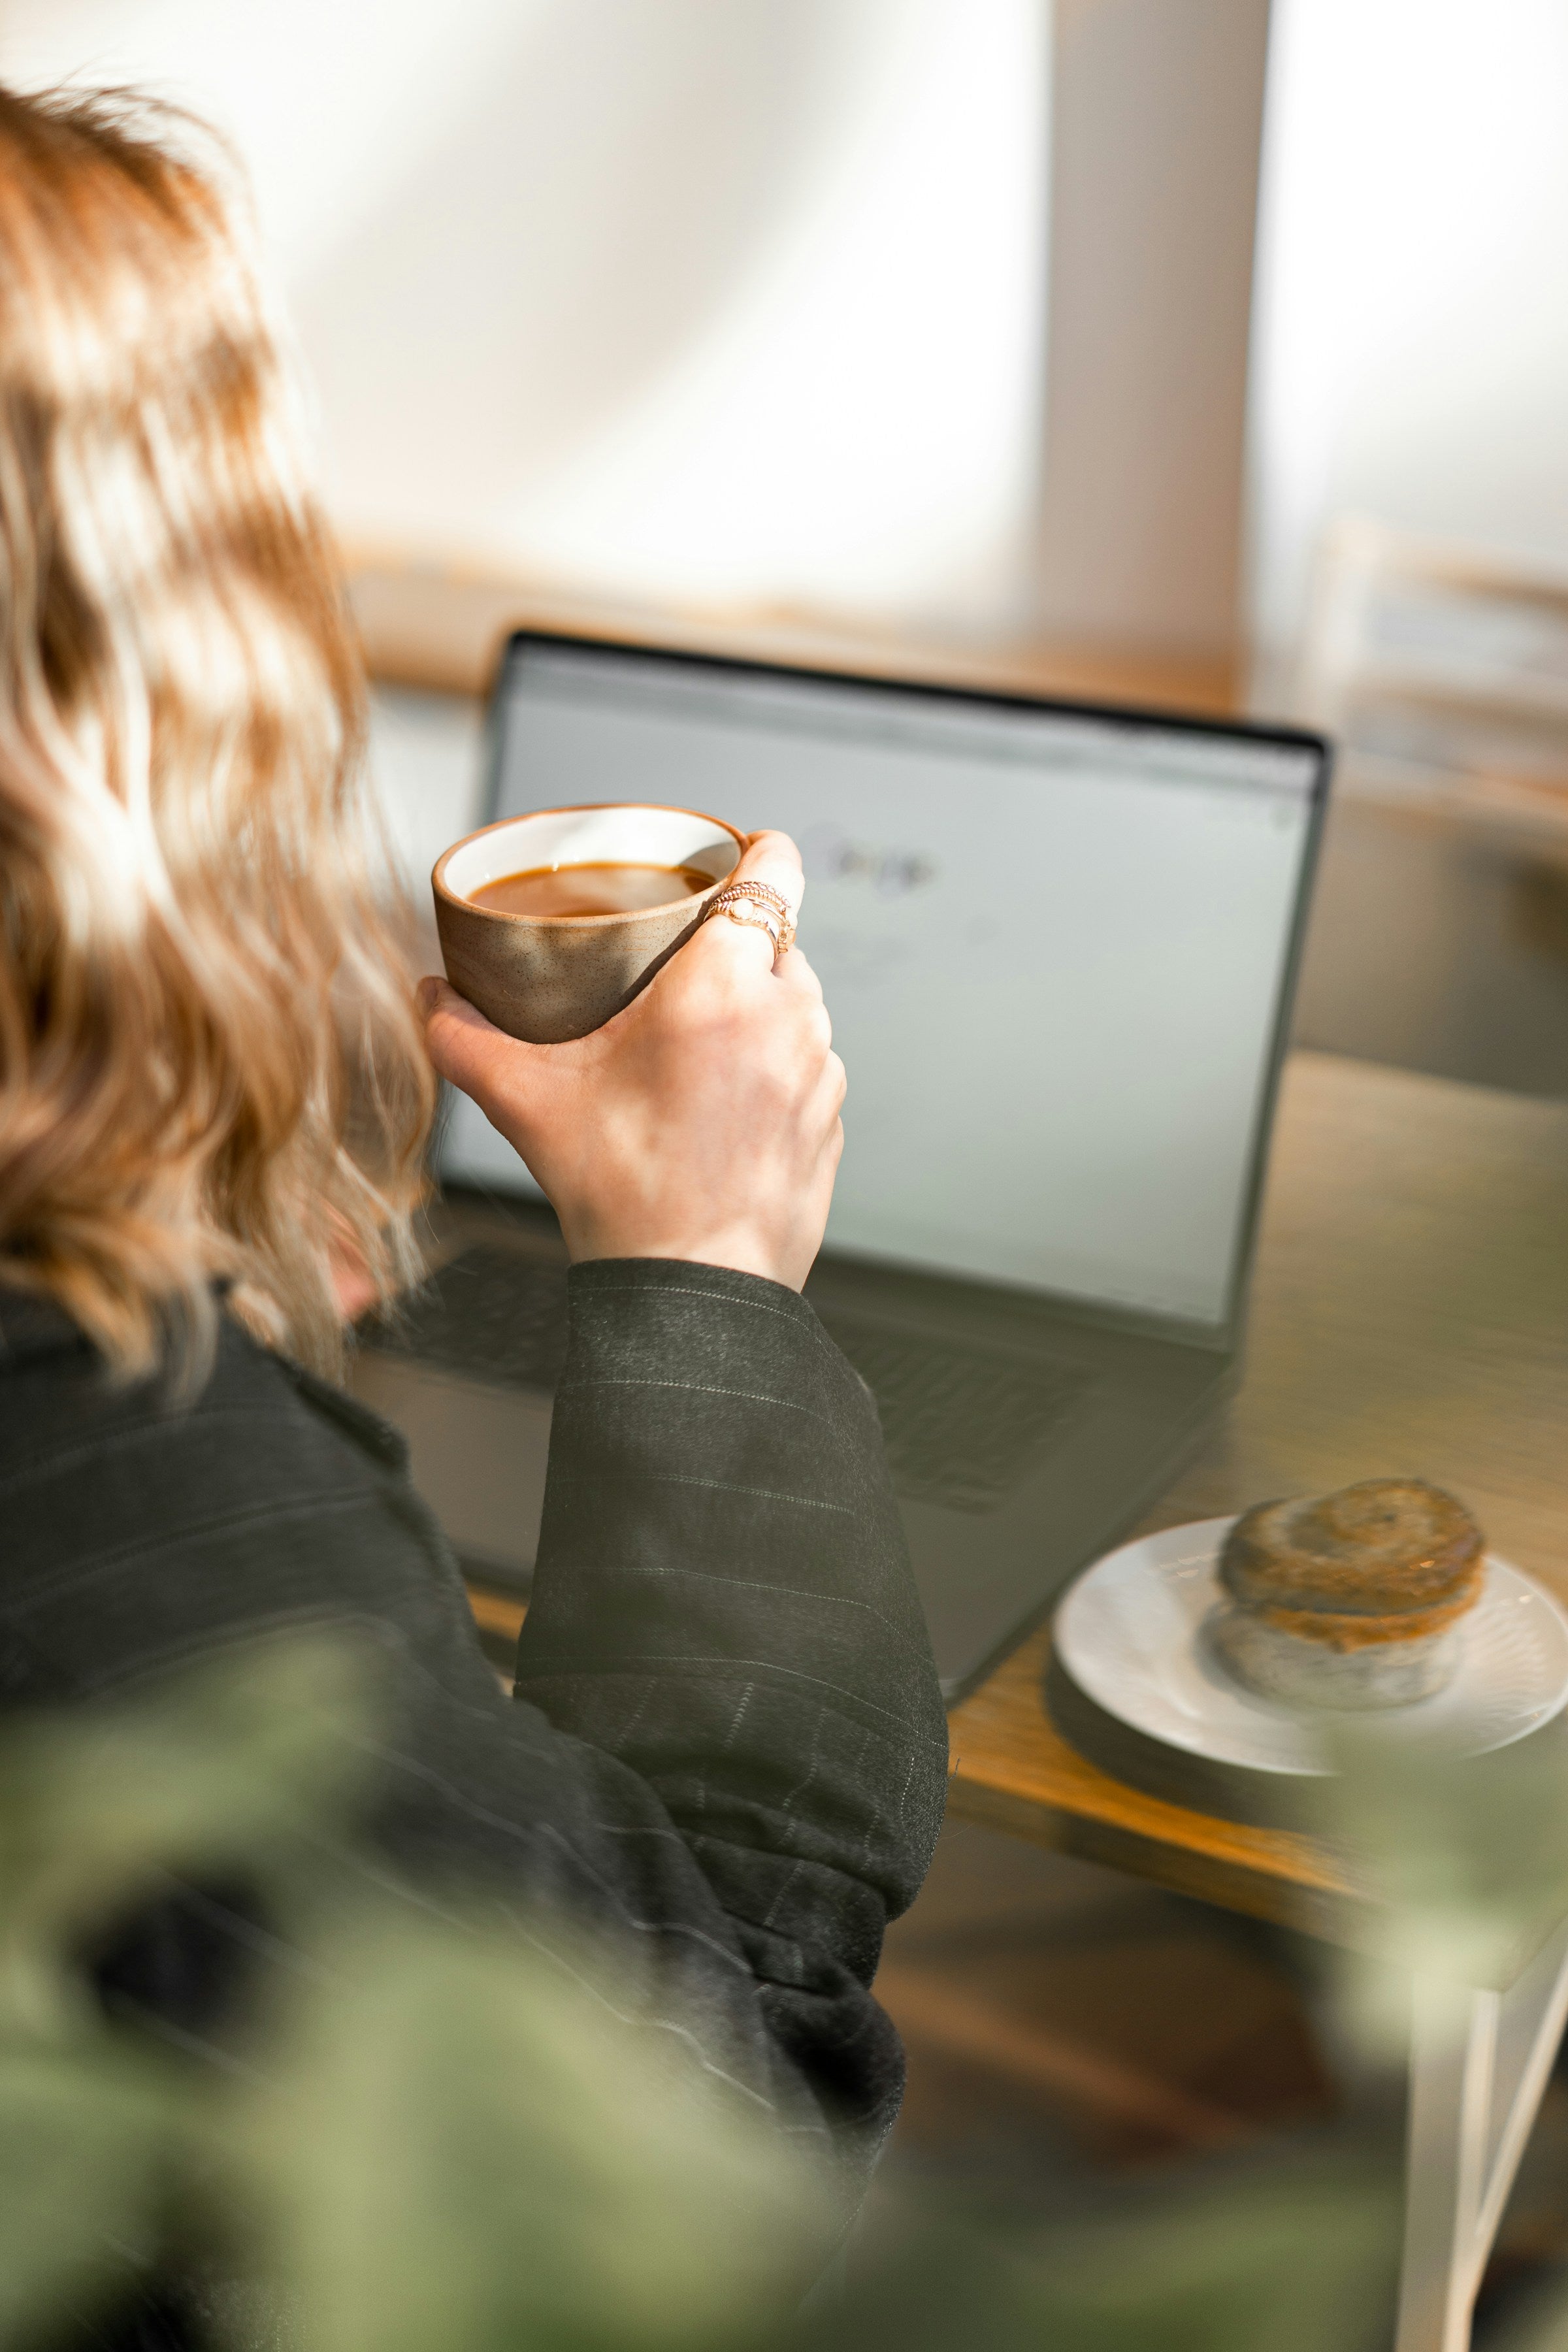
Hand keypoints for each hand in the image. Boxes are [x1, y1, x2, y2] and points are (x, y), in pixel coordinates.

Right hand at [418, 832, 844, 1291]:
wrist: (690, 1293)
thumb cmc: (623, 1193)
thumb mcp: (528, 1102)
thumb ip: (467, 1037)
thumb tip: (429, 999)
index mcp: (723, 985)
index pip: (775, 869)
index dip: (755, 853)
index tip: (728, 860)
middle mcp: (789, 1016)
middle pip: (778, 939)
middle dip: (732, 947)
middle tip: (675, 972)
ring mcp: (820, 1072)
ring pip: (796, 1005)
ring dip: (755, 1011)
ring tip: (694, 1046)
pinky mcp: (831, 1122)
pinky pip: (805, 1068)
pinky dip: (771, 1071)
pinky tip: (721, 1106)